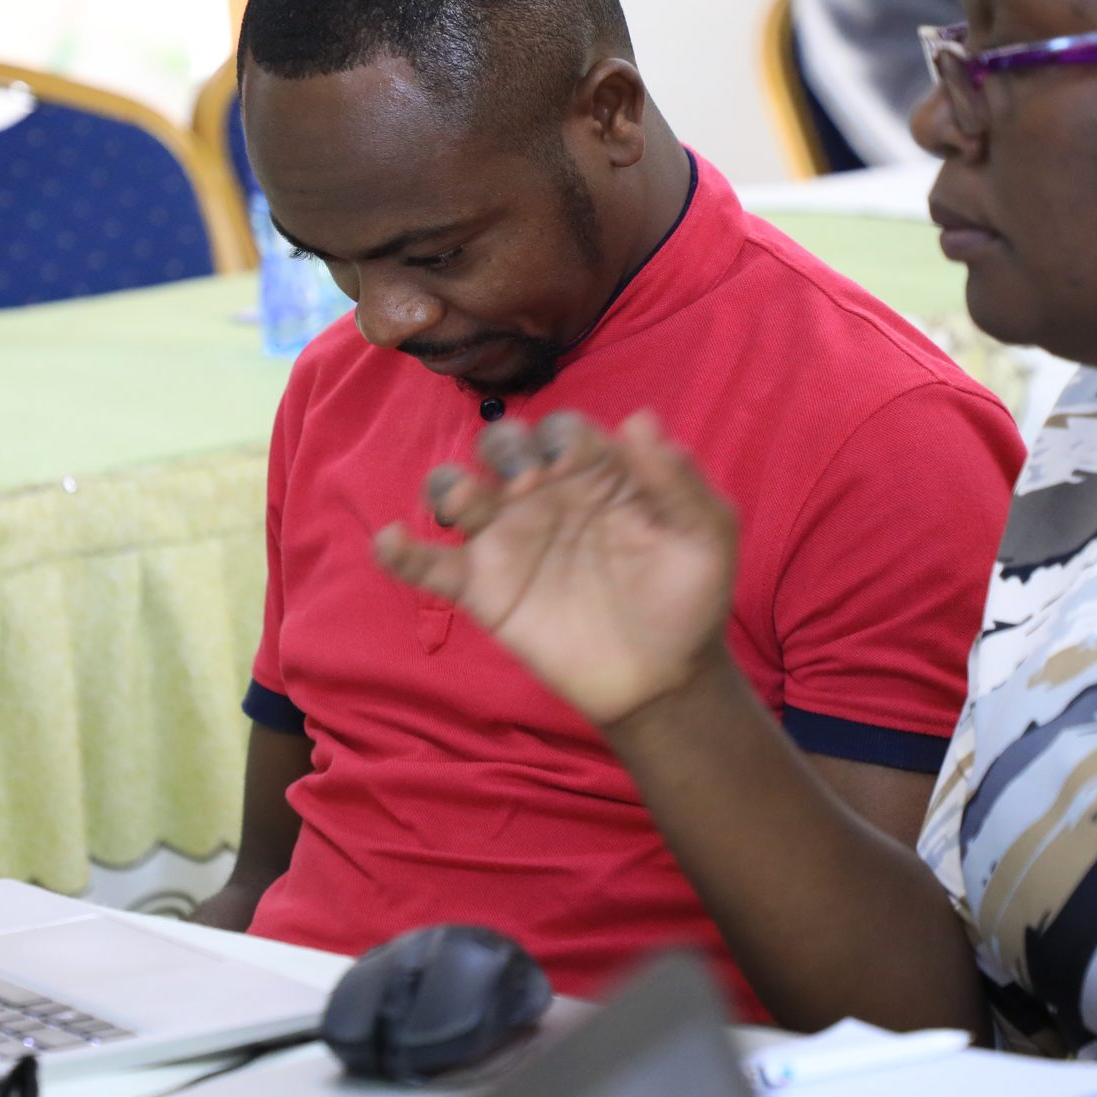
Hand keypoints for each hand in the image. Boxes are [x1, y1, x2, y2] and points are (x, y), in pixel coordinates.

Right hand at [373, 410, 740, 726]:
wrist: (662, 677)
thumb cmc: (687, 598)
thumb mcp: (706, 535)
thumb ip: (678, 480)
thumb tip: (641, 419)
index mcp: (595, 473)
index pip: (564, 428)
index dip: (564, 435)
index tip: (574, 464)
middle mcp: (544, 495)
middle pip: (501, 444)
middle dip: (503, 449)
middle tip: (525, 483)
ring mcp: (508, 540)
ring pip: (455, 489)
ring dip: (450, 486)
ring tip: (464, 507)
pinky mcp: (482, 589)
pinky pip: (427, 563)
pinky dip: (399, 550)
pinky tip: (389, 542)